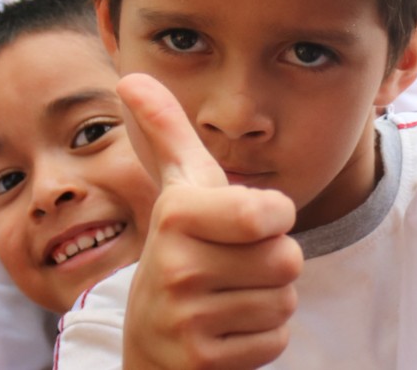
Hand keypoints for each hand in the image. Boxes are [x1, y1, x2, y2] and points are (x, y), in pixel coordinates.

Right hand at [118, 73, 301, 369]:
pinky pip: (274, 339)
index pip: (272, 212)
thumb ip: (165, 130)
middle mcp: (175, 266)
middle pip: (286, 258)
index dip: (274, 217)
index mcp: (177, 213)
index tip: (248, 221)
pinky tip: (226, 330)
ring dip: (267, 300)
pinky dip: (260, 337)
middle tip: (234, 264)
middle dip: (272, 261)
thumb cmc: (183, 248)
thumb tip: (130, 76)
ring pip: (283, 299)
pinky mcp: (200, 363)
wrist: (150, 341)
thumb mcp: (178, 187)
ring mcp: (185, 320)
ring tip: (227, 296)